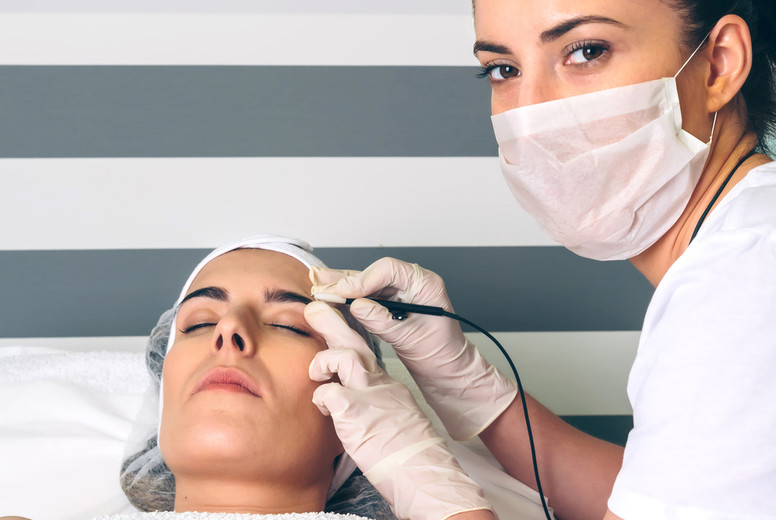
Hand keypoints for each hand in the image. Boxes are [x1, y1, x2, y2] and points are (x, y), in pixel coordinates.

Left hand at [305, 301, 492, 519]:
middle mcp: (380, 383)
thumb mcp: (392, 418)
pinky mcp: (355, 411)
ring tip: (318, 372)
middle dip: (332, 321)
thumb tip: (348, 402)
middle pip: (355, 341)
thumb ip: (372, 403)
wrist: (423, 471)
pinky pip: (328, 393)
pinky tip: (325, 409)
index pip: (364, 351)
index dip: (346, 336)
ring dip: (324, 361)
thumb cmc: (408, 453)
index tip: (333, 324)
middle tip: (315, 307)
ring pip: (344, 356)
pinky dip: (321, 398)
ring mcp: (369, 394)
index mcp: (387, 384)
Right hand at [310, 258, 516, 440]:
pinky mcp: (392, 303)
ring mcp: (401, 292)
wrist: (447, 369)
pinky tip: (330, 293)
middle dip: (347, 281)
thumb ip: (383, 321)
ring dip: (343, 285)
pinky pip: (368, 295)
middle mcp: (412, 282)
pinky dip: (349, 296)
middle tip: (321, 287)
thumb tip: (357, 305)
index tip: (344, 293)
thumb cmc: (440, 354)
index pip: (388, 271)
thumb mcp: (410, 339)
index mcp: (425, 284)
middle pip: (374, 273)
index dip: (363, 280)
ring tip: (318, 284)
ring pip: (368, 282)